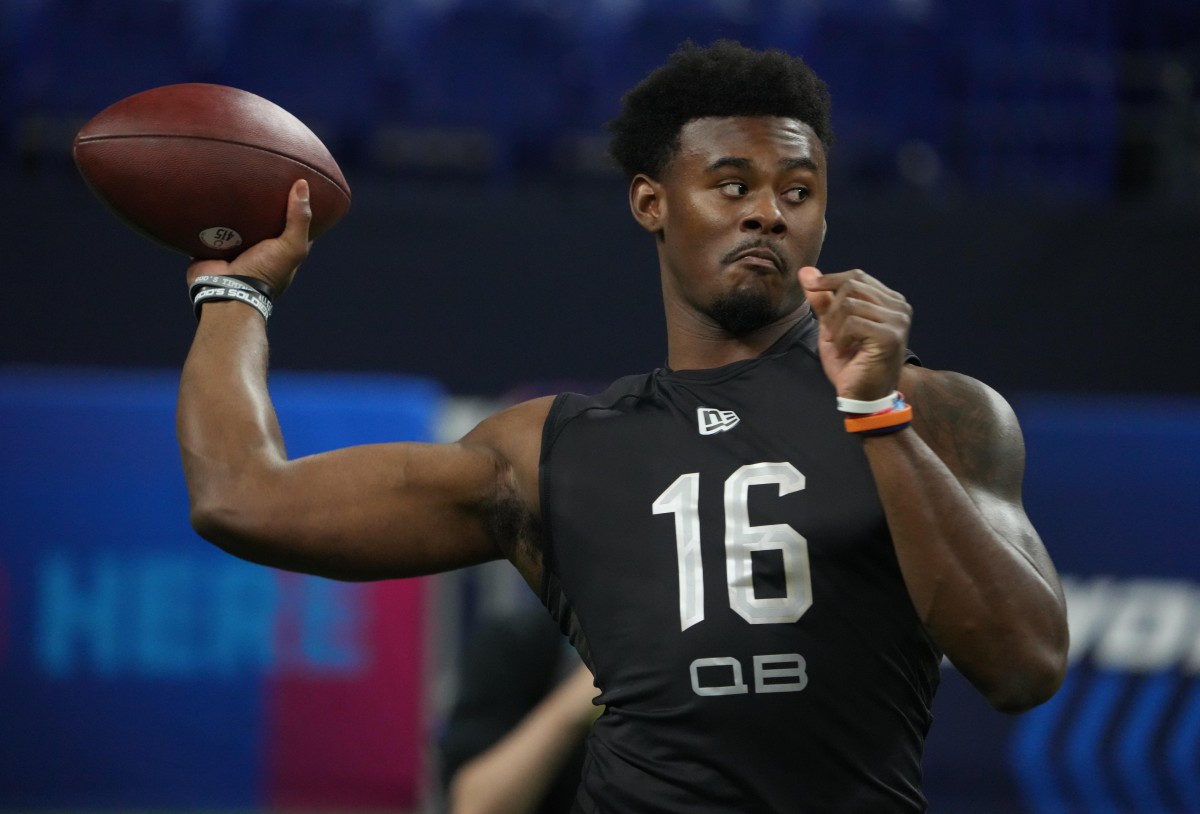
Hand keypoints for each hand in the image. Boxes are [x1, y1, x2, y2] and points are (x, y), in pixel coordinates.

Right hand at [186, 179, 312, 296]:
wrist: (224, 288)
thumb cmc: (264, 271)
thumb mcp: (291, 246)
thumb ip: (299, 219)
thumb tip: (302, 183)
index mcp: (281, 253)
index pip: (293, 227)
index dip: (296, 208)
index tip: (295, 185)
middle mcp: (260, 251)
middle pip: (264, 222)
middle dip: (262, 204)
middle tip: (261, 176)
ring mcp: (236, 248)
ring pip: (237, 222)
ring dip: (236, 207)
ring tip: (235, 178)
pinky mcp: (213, 245)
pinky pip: (212, 225)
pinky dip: (212, 213)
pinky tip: (212, 192)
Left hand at [798, 266, 911, 400]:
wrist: (863, 398)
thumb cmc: (850, 364)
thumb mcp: (831, 327)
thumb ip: (822, 300)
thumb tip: (806, 271)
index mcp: (890, 301)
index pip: (857, 276)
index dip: (830, 279)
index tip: (810, 286)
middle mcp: (899, 307)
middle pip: (852, 284)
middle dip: (831, 308)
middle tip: (830, 332)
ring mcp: (898, 320)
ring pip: (849, 304)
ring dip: (834, 326)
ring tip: (838, 344)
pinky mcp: (890, 336)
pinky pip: (852, 322)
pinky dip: (840, 337)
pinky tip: (844, 351)